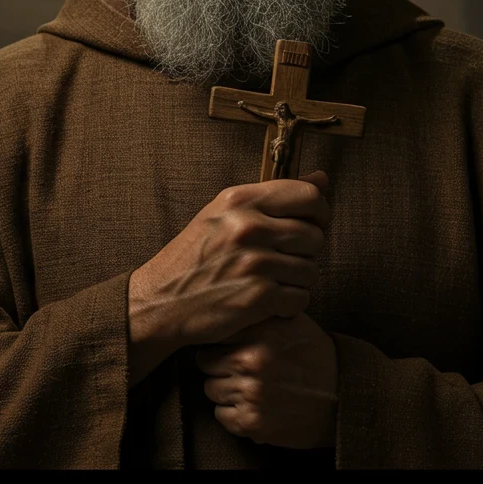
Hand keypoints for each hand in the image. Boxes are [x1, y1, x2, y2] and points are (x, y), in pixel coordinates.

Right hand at [128, 172, 330, 364]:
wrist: (158, 301)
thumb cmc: (194, 257)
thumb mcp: (226, 214)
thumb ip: (275, 196)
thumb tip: (324, 177)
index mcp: (240, 200)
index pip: (309, 195)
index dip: (319, 212)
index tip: (310, 225)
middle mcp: (248, 226)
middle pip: (315, 236)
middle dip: (306, 253)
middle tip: (282, 261)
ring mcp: (254, 262)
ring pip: (311, 271)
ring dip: (296, 281)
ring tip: (269, 282)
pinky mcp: (258, 297)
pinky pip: (301, 299)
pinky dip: (288, 306)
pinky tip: (267, 303)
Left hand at [195, 314, 338, 449]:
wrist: (343, 398)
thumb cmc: (314, 356)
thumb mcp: (292, 321)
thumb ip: (260, 311)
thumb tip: (224, 303)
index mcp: (261, 330)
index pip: (215, 332)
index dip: (220, 339)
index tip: (228, 345)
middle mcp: (252, 359)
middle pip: (205, 361)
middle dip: (219, 365)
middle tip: (239, 369)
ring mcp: (251, 391)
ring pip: (211, 389)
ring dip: (225, 390)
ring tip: (251, 387)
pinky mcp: (252, 421)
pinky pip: (221, 415)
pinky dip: (233, 413)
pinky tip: (254, 406)